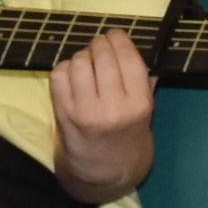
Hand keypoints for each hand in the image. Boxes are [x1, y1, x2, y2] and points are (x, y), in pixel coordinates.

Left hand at [49, 26, 157, 200]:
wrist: (104, 172)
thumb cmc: (129, 137)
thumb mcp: (147, 113)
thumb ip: (145, 81)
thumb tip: (136, 47)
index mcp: (139, 104)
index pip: (129, 58)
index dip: (120, 39)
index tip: (116, 35)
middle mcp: (113, 107)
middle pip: (102, 55)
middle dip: (100, 43)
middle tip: (100, 46)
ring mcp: (85, 110)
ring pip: (80, 61)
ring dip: (83, 56)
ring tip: (88, 63)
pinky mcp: (63, 113)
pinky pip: (60, 74)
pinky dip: (66, 68)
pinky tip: (74, 76)